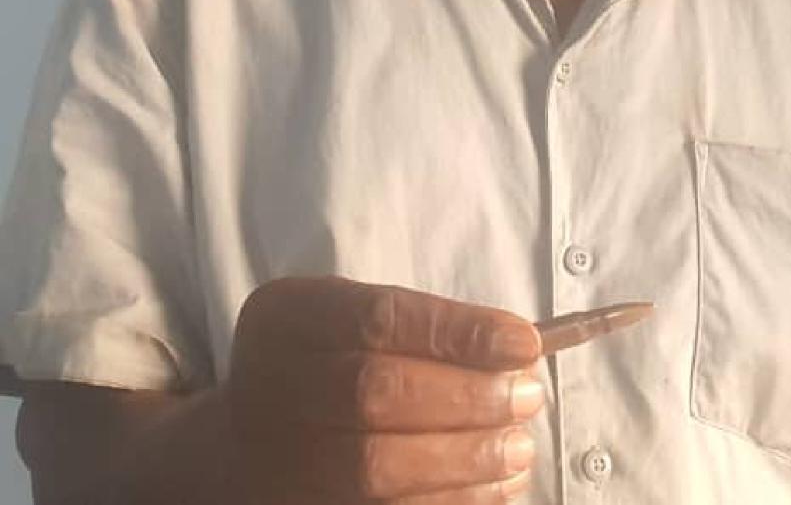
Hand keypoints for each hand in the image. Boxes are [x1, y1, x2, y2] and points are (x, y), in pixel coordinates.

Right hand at [223, 275, 545, 503]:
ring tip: (518, 448)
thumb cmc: (328, 367)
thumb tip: (517, 352)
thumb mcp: (356, 323)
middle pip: (374, 392)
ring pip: (376, 466)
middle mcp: (268, 386)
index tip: (525, 343)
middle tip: (527, 397)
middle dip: (466, 396)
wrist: (252, 445)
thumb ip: (425, 330)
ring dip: (466, 458)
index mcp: (286, 319)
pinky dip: (452, 501)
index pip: (379, 317)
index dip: (459, 331)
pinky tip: (496, 488)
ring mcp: (275, 458)